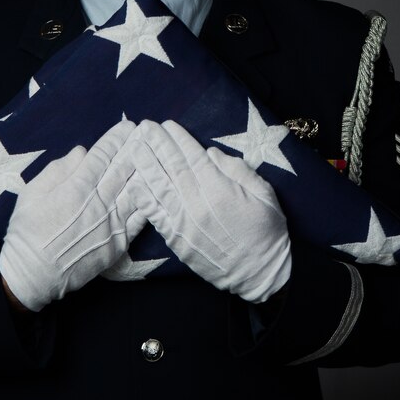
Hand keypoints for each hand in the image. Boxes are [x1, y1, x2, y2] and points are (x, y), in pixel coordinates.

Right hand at [0, 119, 145, 310]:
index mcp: (76, 188)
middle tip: (150, 131)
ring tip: (159, 153)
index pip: (102, 156)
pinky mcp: (118, 244)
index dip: (116, 138)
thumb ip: (58, 170)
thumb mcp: (32, 193)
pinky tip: (160, 187)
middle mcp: (97, 203)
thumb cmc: (26, 232)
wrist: (32, 276)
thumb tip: (82, 152)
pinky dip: (151, 201)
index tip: (128, 126)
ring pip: (136, 190)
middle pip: (123, 168)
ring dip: (148, 169)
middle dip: (137, 147)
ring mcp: (111, 224)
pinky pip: (140, 218)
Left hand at [130, 120, 291, 302]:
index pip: (193, 157)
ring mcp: (183, 222)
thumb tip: (210, 152)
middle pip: (172, 167)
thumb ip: (238, 169)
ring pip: (158, 187)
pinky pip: (154, 214)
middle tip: (143, 126)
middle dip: (157, 145)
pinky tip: (134, 182)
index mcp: (219, 189)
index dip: (178, 139)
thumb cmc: (267, 232)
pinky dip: (143, 197)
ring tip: (133, 147)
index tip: (167, 124)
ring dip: (145, 165)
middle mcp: (197, 203)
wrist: (260, 275)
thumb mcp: (264, 194)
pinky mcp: (176, 239)